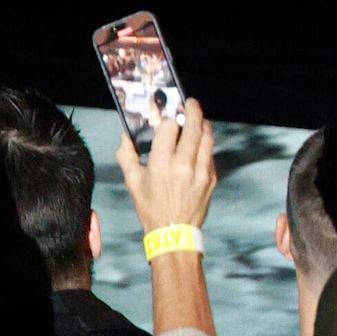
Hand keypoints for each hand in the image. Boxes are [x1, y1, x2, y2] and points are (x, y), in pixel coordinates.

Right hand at [117, 94, 218, 234]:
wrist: (174, 232)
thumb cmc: (151, 207)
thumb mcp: (133, 182)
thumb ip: (127, 156)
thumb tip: (125, 135)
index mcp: (161, 164)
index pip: (169, 128)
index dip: (169, 120)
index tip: (169, 116)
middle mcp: (183, 165)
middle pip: (193, 128)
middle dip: (193, 111)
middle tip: (191, 103)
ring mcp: (201, 171)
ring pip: (207, 138)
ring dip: (204, 124)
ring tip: (199, 117)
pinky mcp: (212, 178)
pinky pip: (211, 153)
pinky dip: (207, 143)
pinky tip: (202, 140)